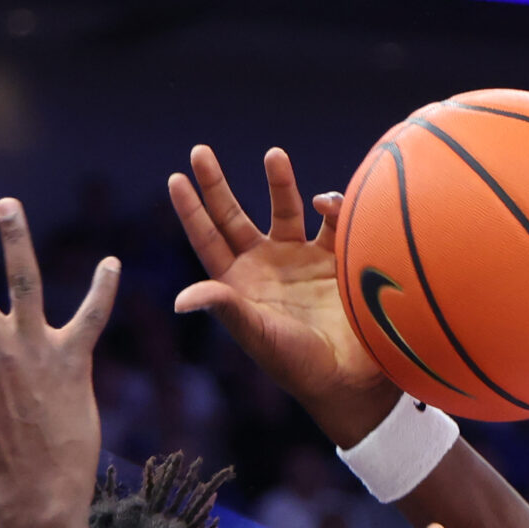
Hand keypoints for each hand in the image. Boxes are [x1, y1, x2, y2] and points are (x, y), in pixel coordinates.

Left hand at [169, 146, 395, 439]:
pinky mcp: (335, 258)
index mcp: (239, 285)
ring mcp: (300, 260)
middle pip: (233, 216)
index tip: (175, 177)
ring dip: (279, 182)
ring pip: (285, 209)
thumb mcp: (258, 335)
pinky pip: (331, 221)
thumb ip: (225, 308)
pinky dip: (331, 207)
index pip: (208, 240)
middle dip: (216, 184)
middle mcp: (265, 267)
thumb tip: (180, 300)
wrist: (352, 377)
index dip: (191, 210)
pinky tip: (330, 204)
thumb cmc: (300, 364)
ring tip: (273, 154)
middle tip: (199, 150)